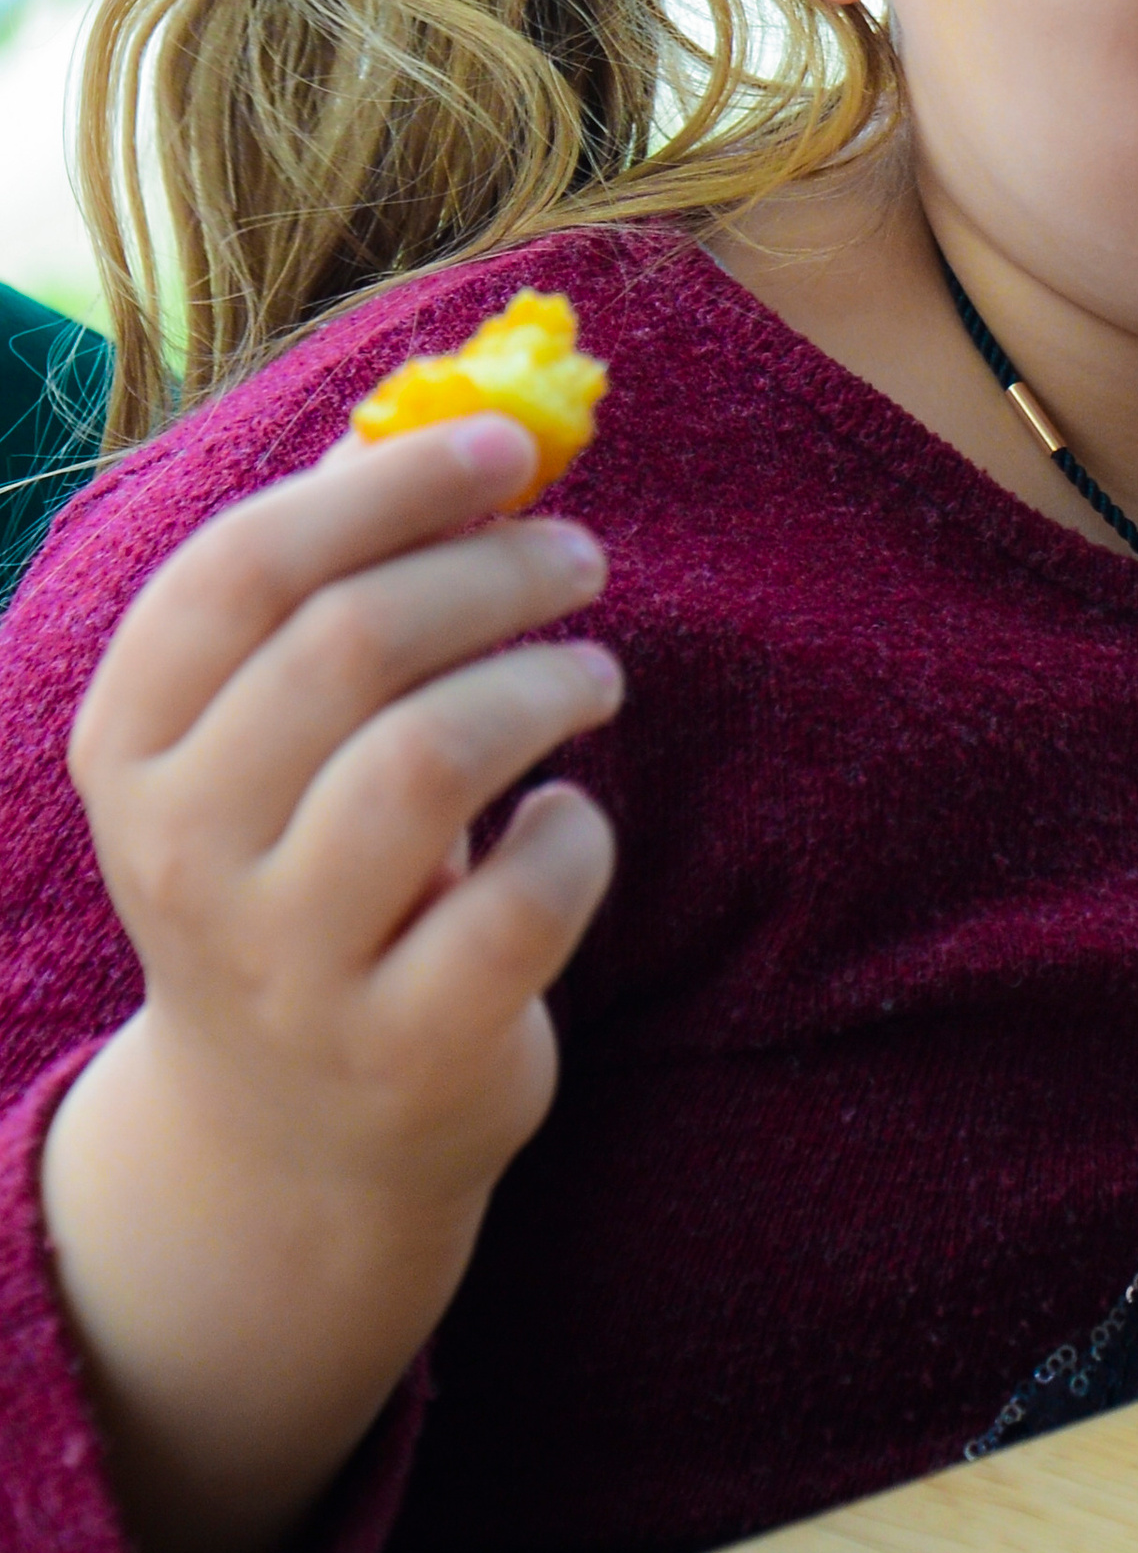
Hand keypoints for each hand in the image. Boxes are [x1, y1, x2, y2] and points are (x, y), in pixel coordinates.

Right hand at [40, 414, 621, 1552]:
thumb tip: (439, 415)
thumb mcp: (263, 743)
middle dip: (491, 572)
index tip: (504, 449)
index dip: (387, 487)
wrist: (292, 1138)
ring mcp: (285, 966)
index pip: (240, 568)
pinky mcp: (403, 1051)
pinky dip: (575, 836)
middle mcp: (182, 854)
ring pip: (428, 758)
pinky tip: (570, 821)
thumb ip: (328, 589)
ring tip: (594, 674)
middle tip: (580, 559)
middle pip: (346, 645)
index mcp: (128, 746)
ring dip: (543, 683)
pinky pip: (520, 902)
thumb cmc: (302, 872)